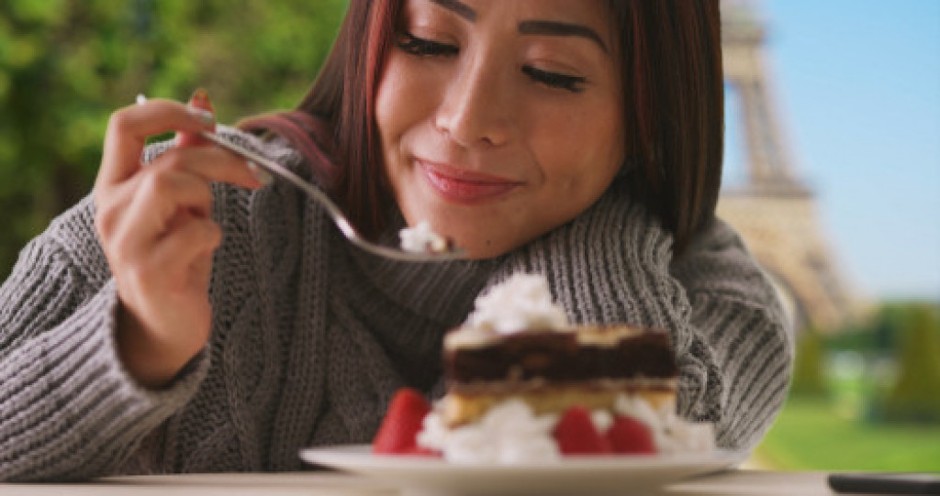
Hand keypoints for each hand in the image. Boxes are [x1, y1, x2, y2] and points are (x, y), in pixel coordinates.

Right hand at [93, 90, 261, 387]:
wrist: (163, 326)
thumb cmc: (176, 257)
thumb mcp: (181, 202)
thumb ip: (186, 155)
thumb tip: (202, 100)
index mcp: (113, 186)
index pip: (123, 125)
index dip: (167, 111)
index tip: (209, 119)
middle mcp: (109, 211)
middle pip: (165, 159)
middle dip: (220, 161)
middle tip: (253, 174)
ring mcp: (126, 243)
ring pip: (170, 185)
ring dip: (207, 197)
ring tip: (208, 219)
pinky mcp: (150, 273)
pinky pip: (196, 232)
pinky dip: (213, 235)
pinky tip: (206, 250)